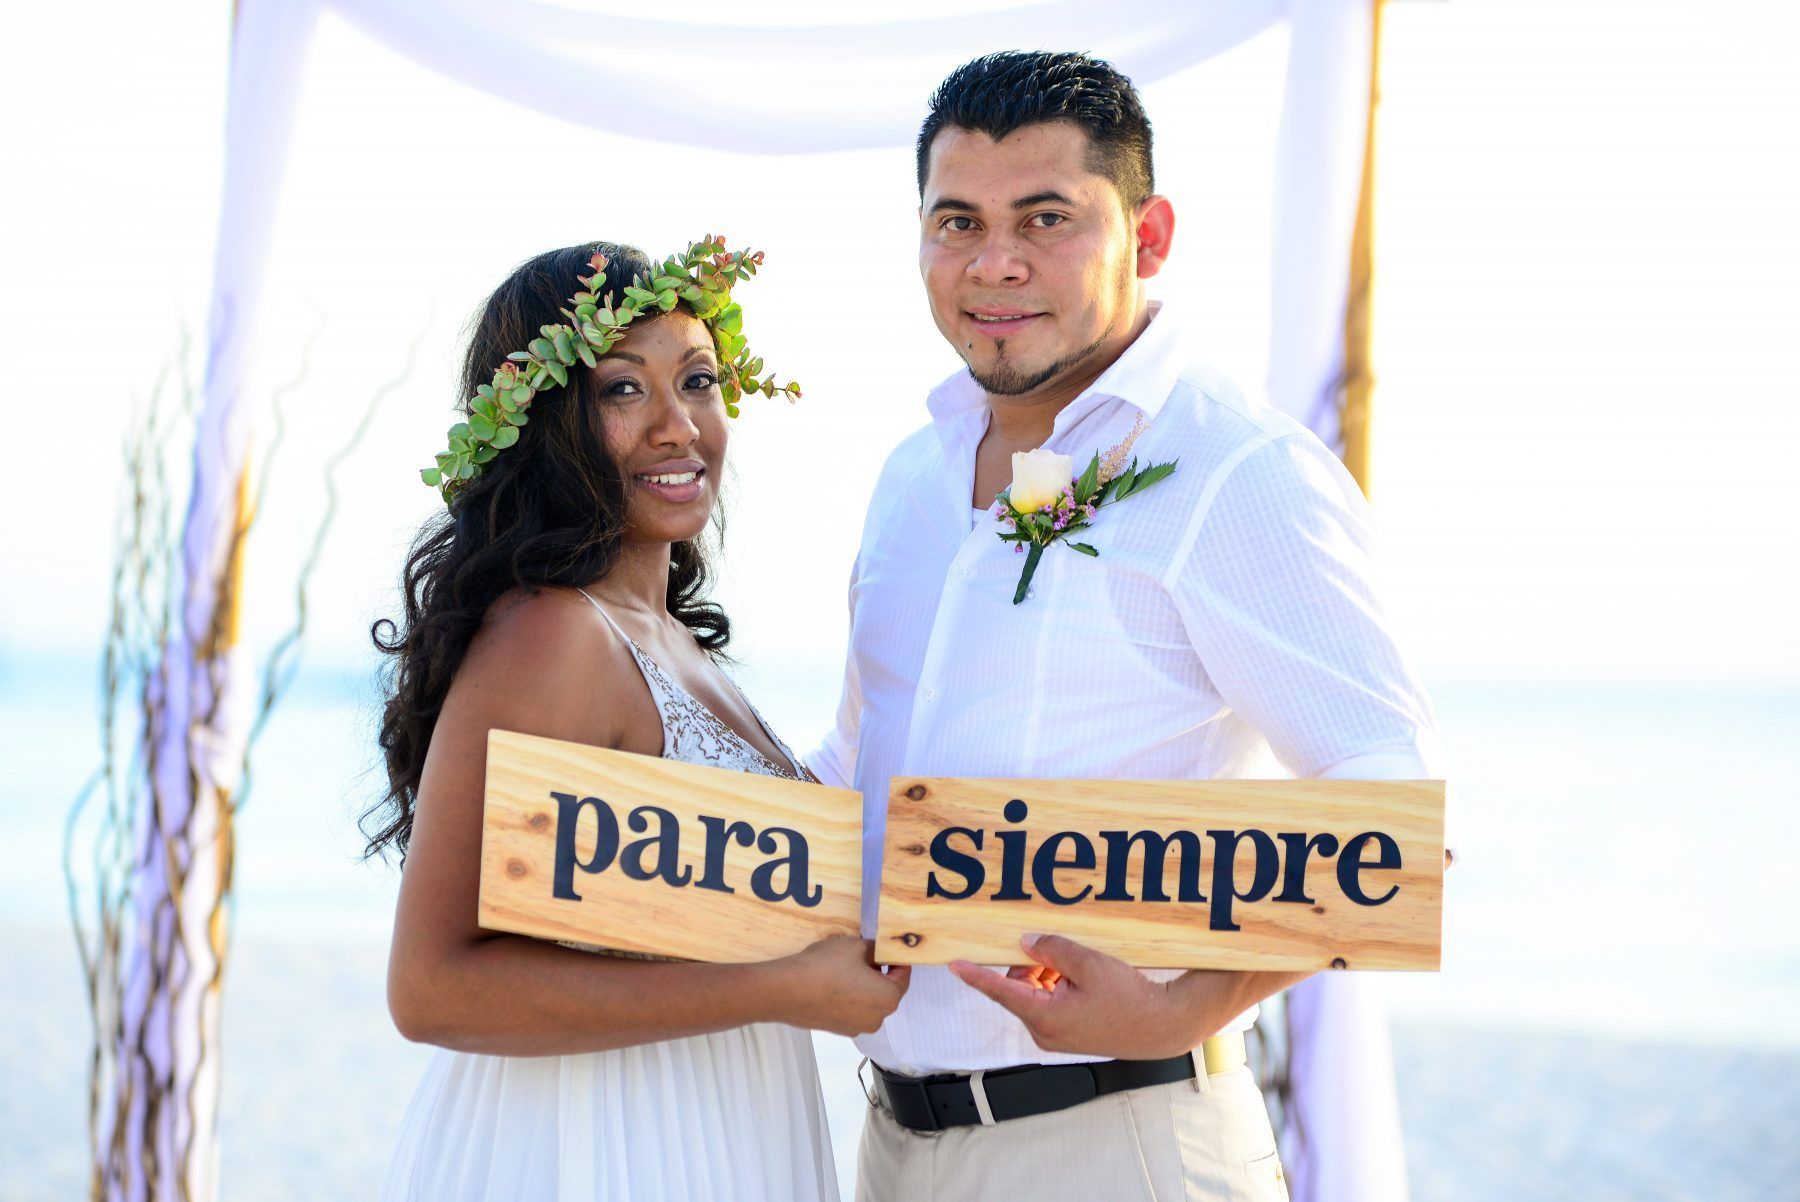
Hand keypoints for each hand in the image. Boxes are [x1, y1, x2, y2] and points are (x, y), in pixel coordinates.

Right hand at [766, 935, 909, 1037]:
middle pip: (887, 991)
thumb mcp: (855, 946)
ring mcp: (856, 1028)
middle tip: (864, 953)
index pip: (903, 976)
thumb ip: (875, 949)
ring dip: (864, 985)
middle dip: (880, 972)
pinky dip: (850, 996)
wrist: (785, 991)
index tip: (888, 947)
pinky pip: (852, 1009)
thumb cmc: (824, 967)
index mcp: (888, 998)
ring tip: (845, 966)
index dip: (897, 958)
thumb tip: (879, 951)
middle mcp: (877, 1019)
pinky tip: (833, 981)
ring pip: (869, 1001)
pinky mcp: (838, 1030)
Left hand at [950, 934, 1204, 1059]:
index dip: (976, 975)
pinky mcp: (1067, 1035)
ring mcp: (1055, 1037)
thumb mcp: (1087, 964)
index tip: (954, 964)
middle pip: (1018, 989)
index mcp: (1043, 1017)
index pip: (1000, 991)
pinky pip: (1049, 1004)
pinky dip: (1057, 987)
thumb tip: (1024, 944)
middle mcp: (1043, 1032)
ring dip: (1046, 975)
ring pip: (1034, 995)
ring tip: (1078, 967)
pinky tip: (1082, 978)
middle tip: (1057, 952)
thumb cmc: (1128, 998)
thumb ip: (1051, 950)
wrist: (1160, 1027)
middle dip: (1030, 966)